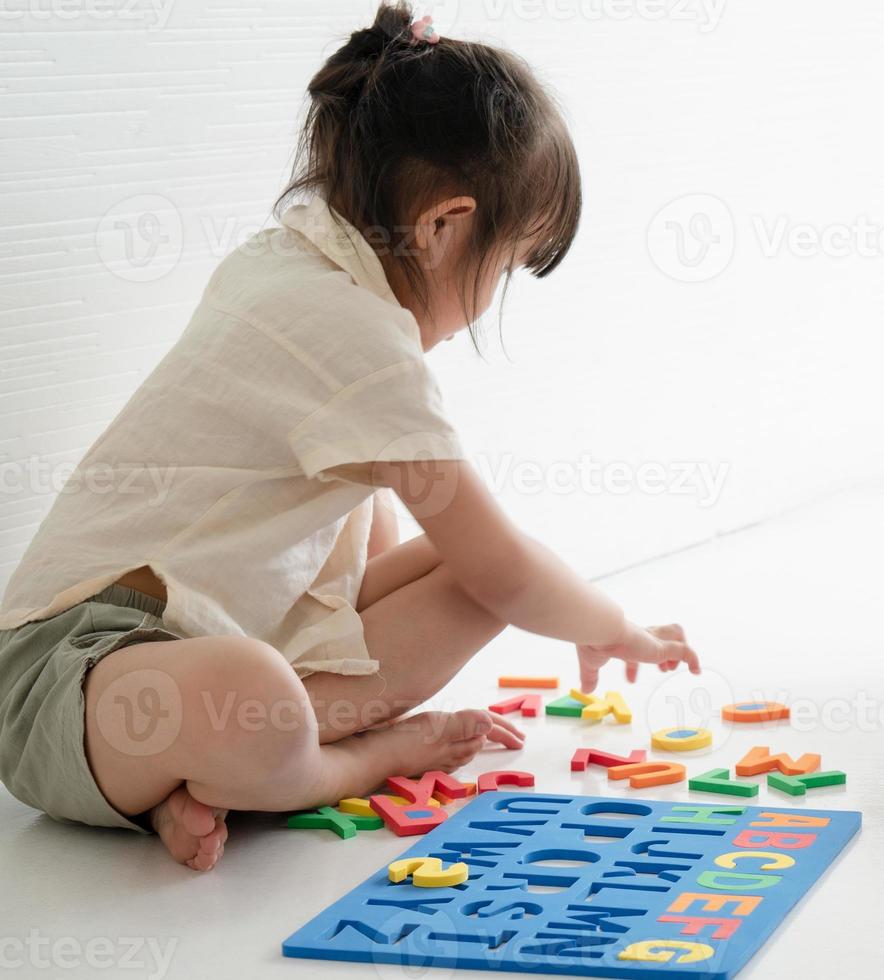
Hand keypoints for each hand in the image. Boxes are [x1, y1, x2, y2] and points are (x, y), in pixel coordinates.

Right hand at [577, 621, 699, 691]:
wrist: (599, 630)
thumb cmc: (593, 641)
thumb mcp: (590, 662)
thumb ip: (589, 676)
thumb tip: (584, 690)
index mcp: (624, 638)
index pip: (633, 647)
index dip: (633, 665)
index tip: (631, 679)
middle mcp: (640, 636)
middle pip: (659, 634)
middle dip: (663, 651)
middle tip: (662, 668)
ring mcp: (651, 641)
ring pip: (675, 633)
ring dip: (678, 650)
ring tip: (671, 668)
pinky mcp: (660, 648)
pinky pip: (684, 650)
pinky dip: (693, 659)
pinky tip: (696, 671)